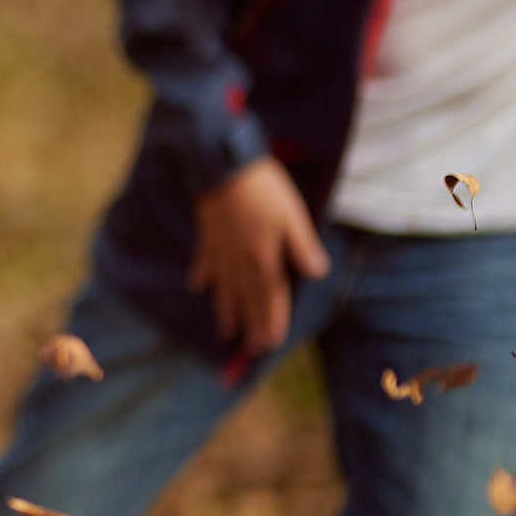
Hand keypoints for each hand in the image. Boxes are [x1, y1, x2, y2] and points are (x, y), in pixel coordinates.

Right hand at [187, 156, 329, 355]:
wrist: (223, 166)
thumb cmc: (264, 190)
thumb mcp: (293, 215)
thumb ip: (303, 246)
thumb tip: (318, 273)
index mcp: (263, 258)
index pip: (270, 297)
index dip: (270, 321)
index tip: (269, 344)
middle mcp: (239, 262)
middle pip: (246, 299)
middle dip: (249, 325)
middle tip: (249, 349)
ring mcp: (220, 251)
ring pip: (224, 289)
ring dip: (226, 312)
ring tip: (225, 332)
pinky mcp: (207, 237)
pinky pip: (204, 264)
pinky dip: (202, 277)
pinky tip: (198, 288)